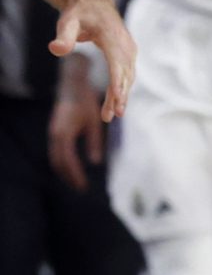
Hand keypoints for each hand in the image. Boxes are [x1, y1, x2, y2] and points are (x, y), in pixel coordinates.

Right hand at [48, 58, 104, 190]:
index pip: (68, 161)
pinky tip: (71, 168)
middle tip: (81, 189)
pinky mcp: (54, 132)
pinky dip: (62, 162)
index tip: (84, 186)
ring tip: (76, 182)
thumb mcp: (94, 123)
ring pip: (55, 158)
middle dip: (69, 177)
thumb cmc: (86, 103)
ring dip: (64, 171)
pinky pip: (56, 151)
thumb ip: (94, 142)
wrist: (71, 85)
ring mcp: (52, 133)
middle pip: (58, 163)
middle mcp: (55, 135)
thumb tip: (95, 162)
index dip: (75, 175)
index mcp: (64, 134)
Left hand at [52, 0, 135, 120]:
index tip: (118, 101)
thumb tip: (55, 50)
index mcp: (113, 38)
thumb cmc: (80, 11)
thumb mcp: (67, 21)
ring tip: (110, 114)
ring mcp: (129, 49)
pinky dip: (122, 87)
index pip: (117, 65)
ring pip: (128, 77)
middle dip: (119, 96)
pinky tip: (116, 100)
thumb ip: (64, 36)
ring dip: (121, 95)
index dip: (117, 84)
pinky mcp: (128, 53)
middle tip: (111, 116)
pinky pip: (127, 74)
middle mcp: (126, 45)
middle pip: (124, 75)